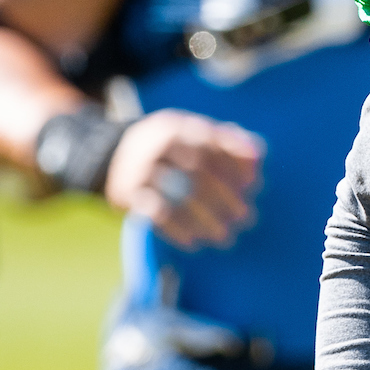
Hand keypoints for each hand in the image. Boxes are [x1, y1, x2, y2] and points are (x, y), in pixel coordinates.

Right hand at [106, 111, 264, 249]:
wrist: (110, 154)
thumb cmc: (169, 147)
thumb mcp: (192, 132)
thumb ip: (226, 141)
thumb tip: (259, 153)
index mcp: (178, 127)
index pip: (214, 145)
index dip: (237, 165)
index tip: (255, 186)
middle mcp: (158, 145)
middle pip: (199, 172)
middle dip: (226, 197)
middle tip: (245, 217)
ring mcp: (141, 169)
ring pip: (180, 196)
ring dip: (207, 220)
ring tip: (225, 237)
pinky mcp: (127, 193)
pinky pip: (157, 213)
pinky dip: (178, 230)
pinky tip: (194, 242)